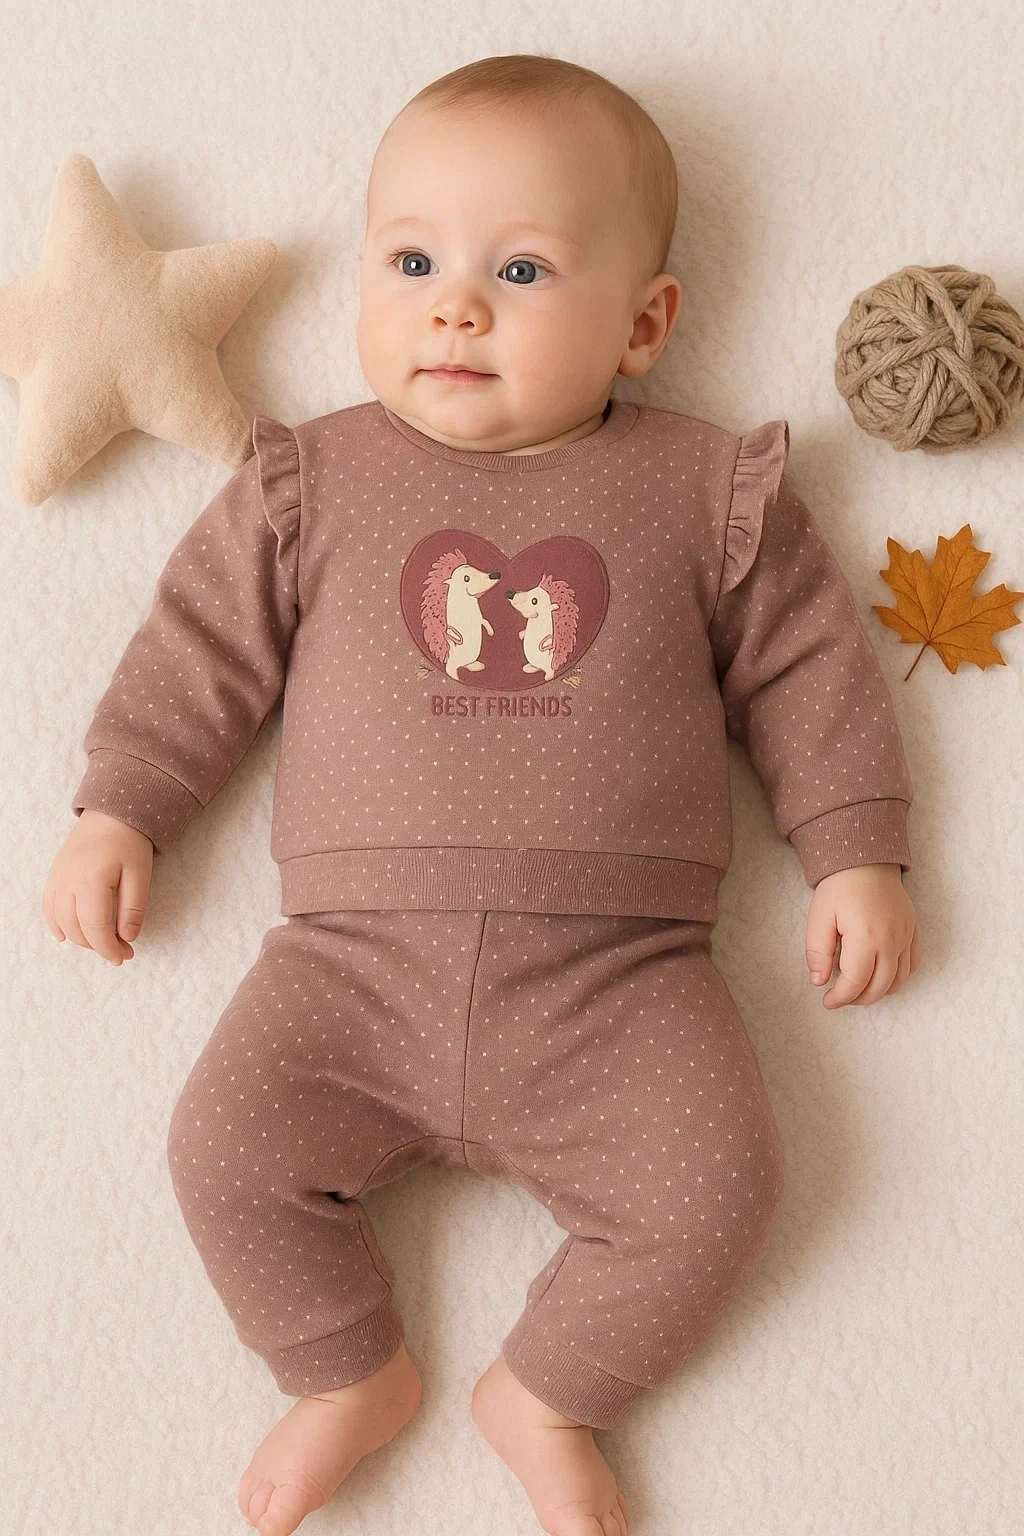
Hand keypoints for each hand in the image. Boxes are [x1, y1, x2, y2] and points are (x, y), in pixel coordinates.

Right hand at [42, 809, 153, 965]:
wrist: (112, 812)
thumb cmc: (129, 842)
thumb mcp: (141, 874)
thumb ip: (134, 908)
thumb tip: (127, 938)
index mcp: (91, 881)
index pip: (95, 928)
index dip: (109, 948)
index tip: (124, 957)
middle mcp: (68, 881)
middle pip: (76, 928)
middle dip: (98, 946)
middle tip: (120, 950)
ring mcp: (57, 878)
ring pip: (60, 921)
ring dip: (80, 938)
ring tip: (102, 940)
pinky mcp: (54, 874)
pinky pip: (48, 907)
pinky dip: (56, 924)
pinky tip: (68, 935)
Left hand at [805, 863, 921, 1008]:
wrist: (865, 860)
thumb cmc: (839, 888)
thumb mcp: (819, 917)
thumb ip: (817, 952)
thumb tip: (818, 982)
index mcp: (865, 937)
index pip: (856, 982)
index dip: (840, 998)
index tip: (827, 1002)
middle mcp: (891, 940)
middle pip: (879, 987)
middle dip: (857, 999)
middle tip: (840, 997)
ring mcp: (906, 936)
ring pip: (899, 981)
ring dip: (878, 992)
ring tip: (858, 990)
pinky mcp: (913, 930)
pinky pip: (912, 965)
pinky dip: (898, 978)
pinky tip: (881, 977)